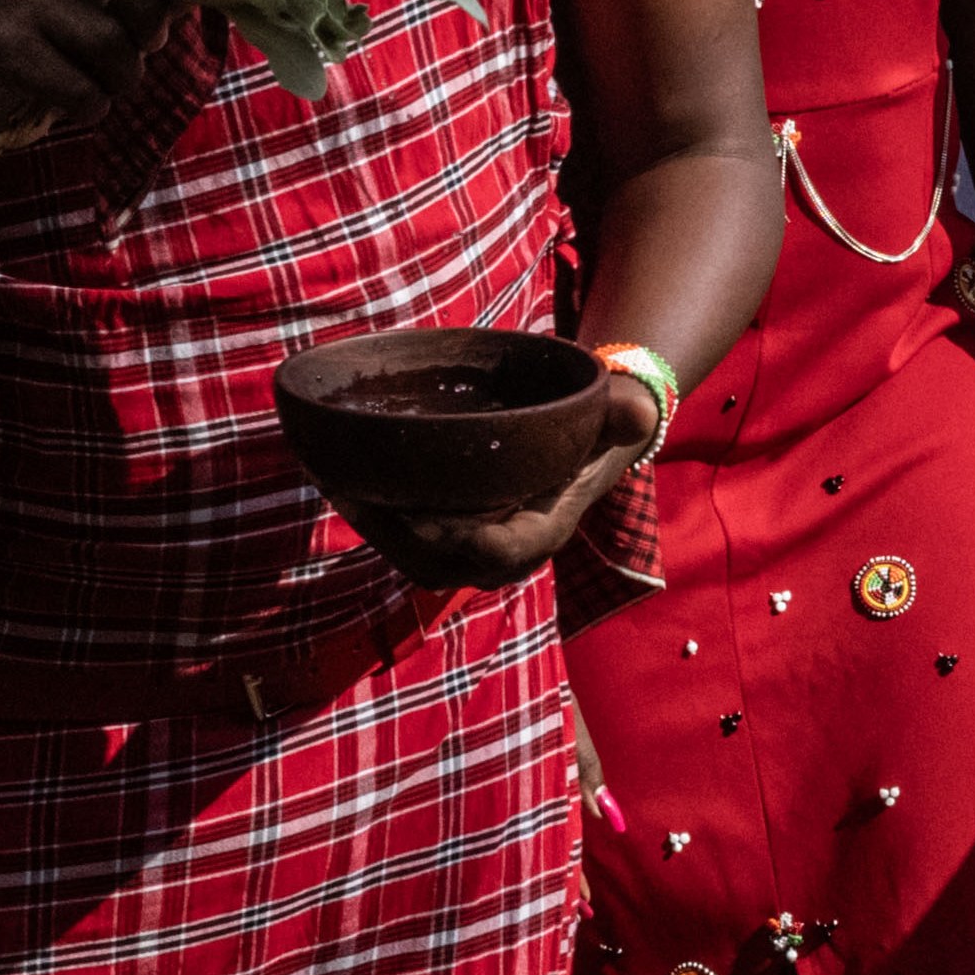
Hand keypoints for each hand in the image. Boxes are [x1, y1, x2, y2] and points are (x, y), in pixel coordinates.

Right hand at [0, 0, 200, 169]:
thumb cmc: (63, 45)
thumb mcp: (106, 7)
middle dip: (148, 11)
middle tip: (150, 44)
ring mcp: (17, 0)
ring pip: (106, 39)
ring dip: (124, 76)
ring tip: (106, 80)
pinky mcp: (4, 49)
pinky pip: (81, 88)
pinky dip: (93, 107)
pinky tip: (77, 103)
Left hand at [347, 396, 651, 595]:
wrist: (583, 444)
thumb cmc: (595, 425)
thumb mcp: (614, 415)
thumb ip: (624, 412)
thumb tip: (638, 410)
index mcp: (543, 532)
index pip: (499, 552)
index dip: (458, 540)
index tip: (417, 513)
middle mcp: (504, 552)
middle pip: (441, 564)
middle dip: (395, 537)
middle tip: (357, 493)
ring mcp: (471, 549)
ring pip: (413, 558)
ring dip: (374, 528)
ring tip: (337, 484)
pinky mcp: (446, 534)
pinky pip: (402, 540)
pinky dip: (371, 514)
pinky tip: (336, 477)